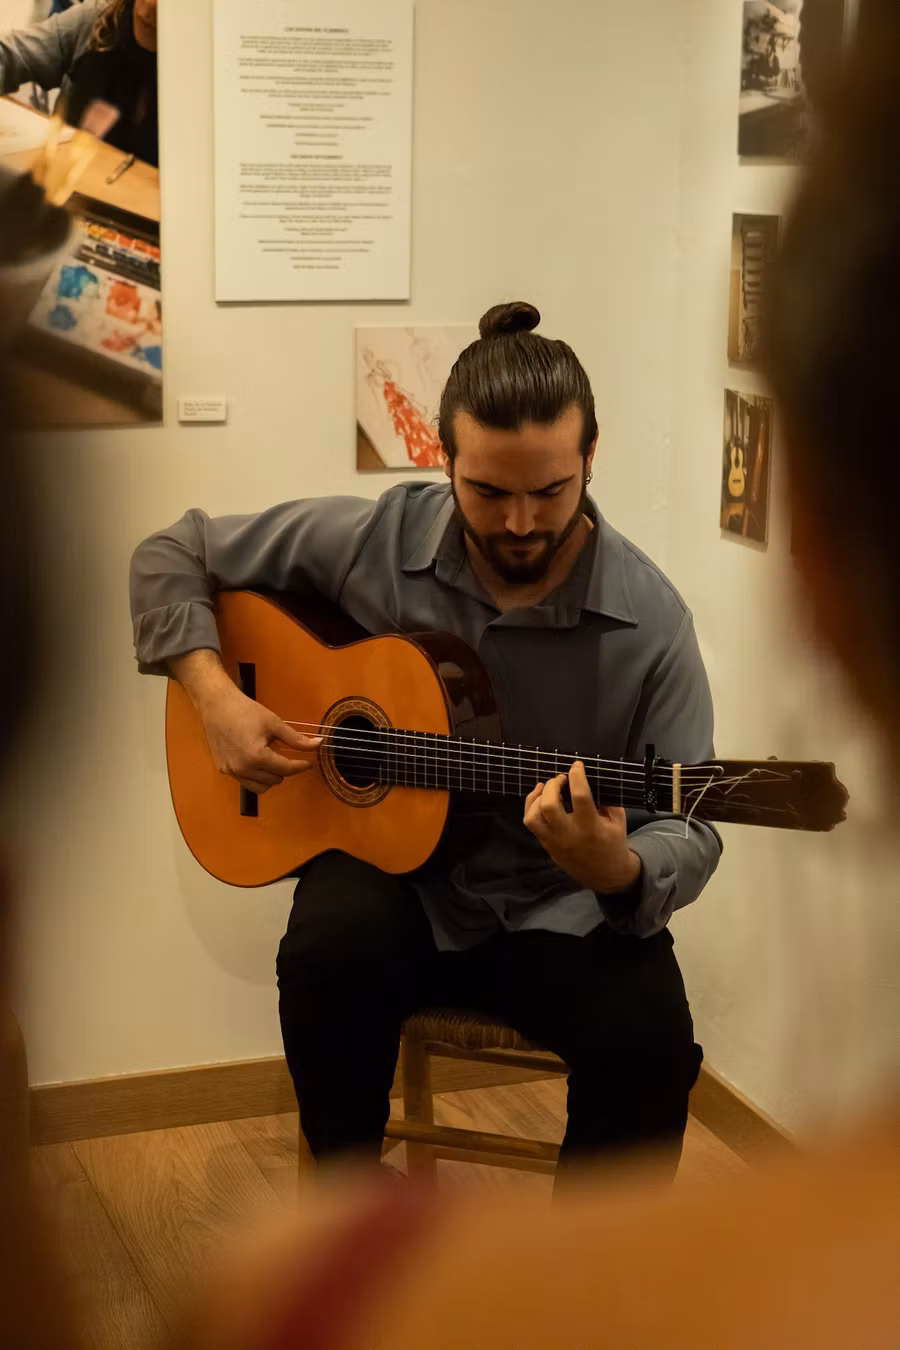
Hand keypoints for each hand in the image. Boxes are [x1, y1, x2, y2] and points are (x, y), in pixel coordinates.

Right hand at [199, 682, 320, 794]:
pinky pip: (246, 782)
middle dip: (285, 770)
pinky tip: (257, 762)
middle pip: (275, 780)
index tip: (309, 763)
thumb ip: (296, 739)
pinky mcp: (224, 769)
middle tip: (286, 755)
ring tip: (272, 759)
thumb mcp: (274, 723)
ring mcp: (231, 771)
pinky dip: (256, 777)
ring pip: (261, 787)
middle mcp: (242, 768)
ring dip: (271, 777)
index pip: (286, 769)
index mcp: (256, 757)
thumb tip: (318, 744)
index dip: (300, 766)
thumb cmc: (245, 711)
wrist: (216, 705)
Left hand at [524, 760, 641, 894]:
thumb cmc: (614, 844)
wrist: (605, 875)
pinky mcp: (546, 845)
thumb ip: (607, 800)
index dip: (577, 776)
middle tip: (562, 778)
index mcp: (591, 828)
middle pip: (549, 805)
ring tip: (547, 786)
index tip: (576, 765)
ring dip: (537, 796)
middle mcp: (569, 835)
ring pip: (533, 816)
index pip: (580, 796)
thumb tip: (591, 778)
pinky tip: (539, 797)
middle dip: (553, 785)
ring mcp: (554, 842)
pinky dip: (531, 807)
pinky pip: (531, 824)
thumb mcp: (618, 821)